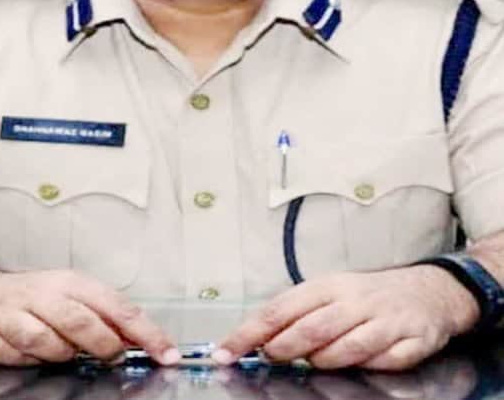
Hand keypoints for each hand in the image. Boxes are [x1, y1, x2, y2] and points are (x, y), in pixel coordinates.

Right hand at [0, 269, 179, 366]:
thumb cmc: (30, 299)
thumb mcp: (70, 299)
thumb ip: (101, 318)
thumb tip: (137, 339)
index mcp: (76, 283)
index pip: (120, 307)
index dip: (146, 333)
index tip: (167, 353)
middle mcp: (51, 292)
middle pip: (88, 322)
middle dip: (105, 346)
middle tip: (111, 356)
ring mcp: (22, 309)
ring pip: (55, 341)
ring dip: (65, 354)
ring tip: (62, 349)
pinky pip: (25, 350)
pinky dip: (35, 358)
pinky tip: (33, 352)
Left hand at [214, 266, 479, 370]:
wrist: (426, 291)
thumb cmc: (366, 296)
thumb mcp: (329, 294)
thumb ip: (299, 315)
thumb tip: (258, 339)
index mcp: (327, 286)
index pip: (280, 309)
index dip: (250, 332)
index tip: (226, 351)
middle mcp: (353, 300)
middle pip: (311, 328)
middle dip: (284, 347)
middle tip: (271, 357)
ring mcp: (383, 320)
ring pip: (345, 347)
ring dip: (322, 360)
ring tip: (313, 362)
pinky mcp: (410, 340)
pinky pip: (383, 361)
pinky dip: (366, 366)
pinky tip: (358, 363)